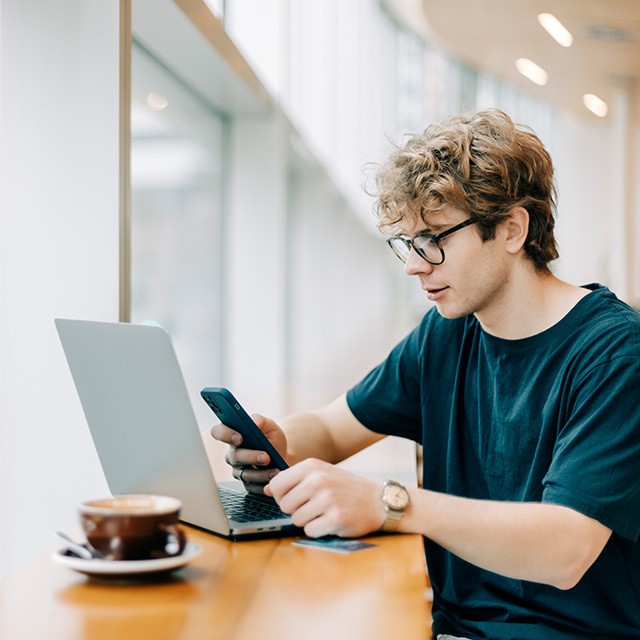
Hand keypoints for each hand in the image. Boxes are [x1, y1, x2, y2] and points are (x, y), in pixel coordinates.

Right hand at [210, 414, 286, 493]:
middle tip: (266, 457)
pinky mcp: (247, 483)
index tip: (240, 437)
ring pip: (245, 474)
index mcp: (232, 435)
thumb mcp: (269, 424)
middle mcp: (232, 454)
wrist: (283, 453)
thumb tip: (253, 422)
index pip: (218, 432)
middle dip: (251, 457)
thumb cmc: (272, 437)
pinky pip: (252, 487)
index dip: (225, 434)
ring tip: (275, 471)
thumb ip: (259, 420)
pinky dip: (264, 485)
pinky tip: (273, 481)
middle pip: (234, 457)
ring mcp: (238, 470)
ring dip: (261, 474)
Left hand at [265, 459, 385, 537]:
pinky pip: (310, 531)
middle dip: (295, 510)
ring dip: (308, 521)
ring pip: (296, 519)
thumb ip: (294, 479)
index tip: (295, 498)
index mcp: (311, 466)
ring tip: (325, 512)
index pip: (275, 484)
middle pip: (284, 504)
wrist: (378, 501)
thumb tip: (266, 489)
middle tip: (315, 507)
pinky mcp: (335, 518)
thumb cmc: (346, 488)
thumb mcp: (321, 473)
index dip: (281, 496)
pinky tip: (332, 521)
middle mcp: (317, 480)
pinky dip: (319, 530)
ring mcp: (326, 499)